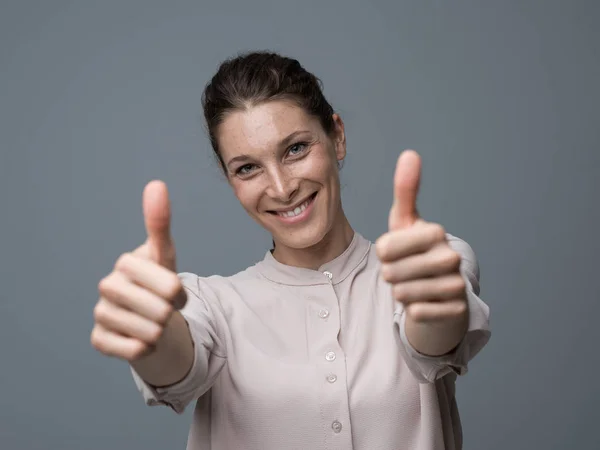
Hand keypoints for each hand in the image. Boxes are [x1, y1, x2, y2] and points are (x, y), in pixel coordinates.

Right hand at [91, 180, 186, 360]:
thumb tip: (156, 183)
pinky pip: (134, 351)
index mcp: (125, 263)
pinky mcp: (98, 339)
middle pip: (161, 311)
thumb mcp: (165, 255)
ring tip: (154, 322)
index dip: (181, 294)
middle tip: (165, 309)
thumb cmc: (159, 283)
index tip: (176, 293)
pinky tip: (140, 338)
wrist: (148, 317)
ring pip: (150, 333)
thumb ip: (160, 223)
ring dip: (160, 332)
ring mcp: (100, 313)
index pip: (171, 287)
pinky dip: (146, 348)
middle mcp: (107, 286)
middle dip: (171, 314)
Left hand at [376, 150, 467, 352]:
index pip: (383, 248)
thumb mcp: (406, 221)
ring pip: (401, 294)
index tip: (396, 251)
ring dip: (401, 292)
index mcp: (435, 232)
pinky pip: (416, 313)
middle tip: (406, 270)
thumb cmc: (416, 251)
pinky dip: (414, 310)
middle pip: (390, 273)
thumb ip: (406, 190)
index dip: (383, 253)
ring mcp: (456, 284)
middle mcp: (450, 256)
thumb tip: (410, 153)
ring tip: (415, 283)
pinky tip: (426, 301)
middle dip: (391, 274)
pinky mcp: (455, 310)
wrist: (440, 289)